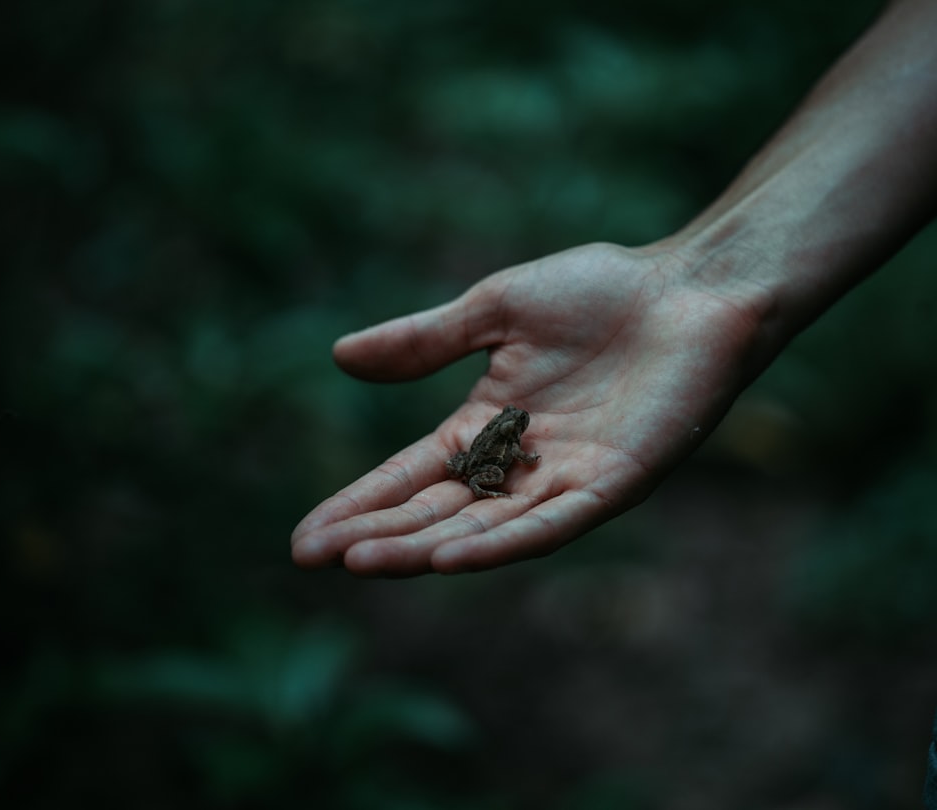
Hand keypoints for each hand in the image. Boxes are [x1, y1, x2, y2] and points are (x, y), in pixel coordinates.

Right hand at [291, 242, 769, 575]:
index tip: (305, 536)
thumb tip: (339, 357)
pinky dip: (500, 543)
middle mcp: (518, 464)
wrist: (690, 286)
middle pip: (434, 510)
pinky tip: (449, 557)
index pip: (409, 475)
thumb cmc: (600, 289)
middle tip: (312, 556)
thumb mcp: (494, 309)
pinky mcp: (611, 484)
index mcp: (486, 424)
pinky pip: (549, 524)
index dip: (359, 504)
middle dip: (374, 534)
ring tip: (362, 562)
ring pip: (481, 527)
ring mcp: (564, 479)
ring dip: (421, 548)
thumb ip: (425, 341)